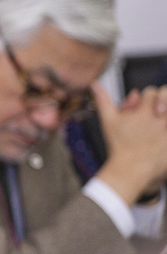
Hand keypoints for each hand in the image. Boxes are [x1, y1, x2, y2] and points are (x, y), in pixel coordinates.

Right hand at [93, 84, 166, 203]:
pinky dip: (164, 129)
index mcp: (144, 112)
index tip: (143, 106)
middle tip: (156, 111)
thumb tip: (94, 84)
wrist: (130, 169)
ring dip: (165, 112)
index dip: (147, 96)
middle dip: (162, 100)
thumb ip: (103, 100)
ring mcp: (166, 130)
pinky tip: (159, 133)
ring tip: (157, 122)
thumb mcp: (108, 121)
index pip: (152, 91)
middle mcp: (159, 119)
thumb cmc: (118, 145)